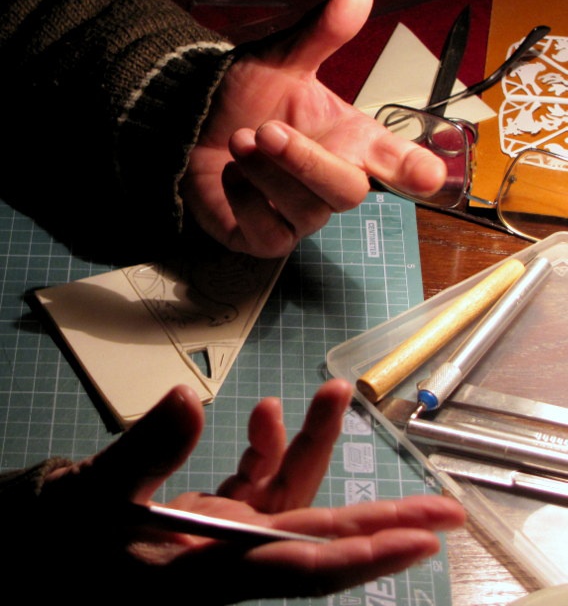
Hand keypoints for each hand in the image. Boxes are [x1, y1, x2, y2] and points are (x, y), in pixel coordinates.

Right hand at [34, 380, 463, 601]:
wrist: (58, 542)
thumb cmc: (70, 535)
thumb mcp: (97, 495)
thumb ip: (145, 451)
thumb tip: (188, 399)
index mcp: (209, 570)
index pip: (297, 568)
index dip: (359, 557)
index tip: (419, 542)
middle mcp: (233, 556)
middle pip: (318, 538)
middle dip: (383, 521)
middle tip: (443, 509)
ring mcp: (230, 535)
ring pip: (292, 496)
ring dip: (313, 444)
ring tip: (332, 391)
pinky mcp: (221, 516)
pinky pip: (260, 481)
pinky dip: (269, 446)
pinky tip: (269, 413)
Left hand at [182, 0, 445, 257]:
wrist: (195, 126)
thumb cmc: (246, 100)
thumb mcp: (280, 62)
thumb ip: (319, 34)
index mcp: (348, 141)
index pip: (394, 162)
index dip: (412, 169)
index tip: (429, 177)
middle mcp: (330, 182)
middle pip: (348, 193)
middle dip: (306, 162)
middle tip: (266, 130)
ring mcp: (301, 216)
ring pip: (306, 212)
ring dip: (266, 173)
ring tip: (238, 141)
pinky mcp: (268, 239)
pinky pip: (270, 236)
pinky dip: (245, 203)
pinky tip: (230, 177)